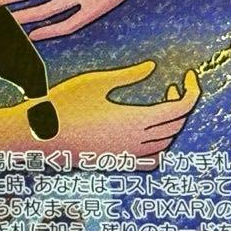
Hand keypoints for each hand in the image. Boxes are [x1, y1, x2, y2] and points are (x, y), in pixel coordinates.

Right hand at [46, 60, 200, 169]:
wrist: (40, 134)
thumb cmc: (65, 103)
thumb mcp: (96, 82)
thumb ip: (128, 76)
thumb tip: (153, 67)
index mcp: (135, 119)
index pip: (179, 109)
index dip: (191, 92)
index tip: (188, 76)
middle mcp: (135, 141)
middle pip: (176, 126)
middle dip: (182, 105)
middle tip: (174, 87)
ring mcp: (126, 155)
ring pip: (166, 145)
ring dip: (172, 126)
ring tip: (163, 107)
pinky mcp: (116, 163)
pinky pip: (150, 161)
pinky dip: (160, 149)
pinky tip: (151, 134)